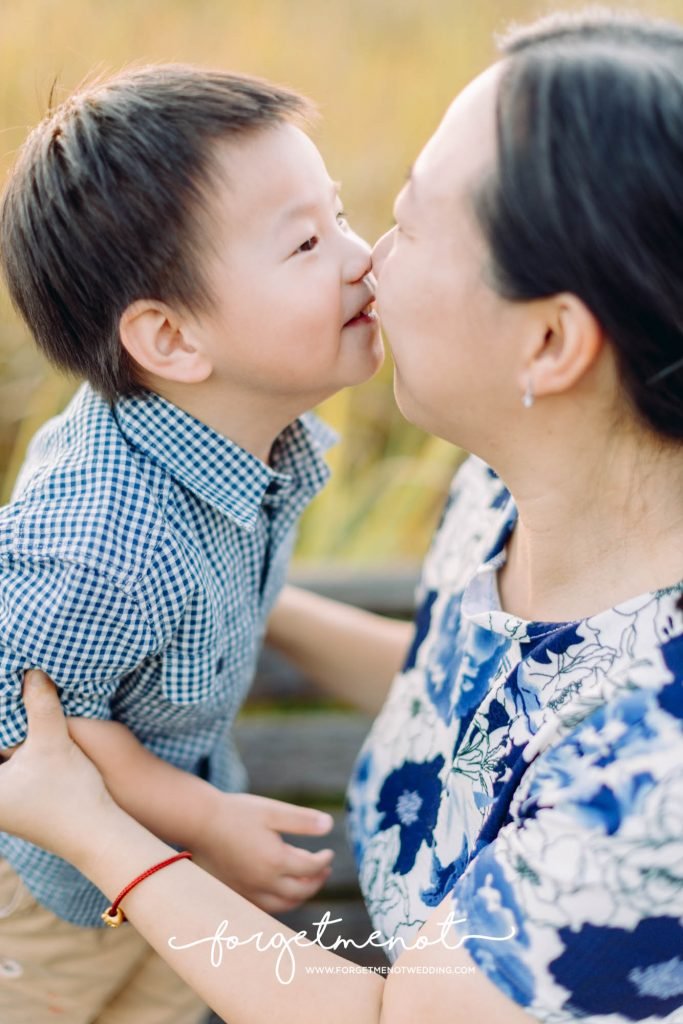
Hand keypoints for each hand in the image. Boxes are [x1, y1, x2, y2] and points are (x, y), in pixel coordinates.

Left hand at [0, 670, 120, 863]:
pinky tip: (30, 727)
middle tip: (15, 689)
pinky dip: (14, 747)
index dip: (3, 712)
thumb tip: (32, 669)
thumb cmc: (70, 796)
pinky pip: (7, 765)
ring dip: (11, 736)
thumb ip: (40, 703)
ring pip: (3, 756)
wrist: (97, 834)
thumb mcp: (54, 742)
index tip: (10, 686)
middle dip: (7, 722)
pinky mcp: (15, 801)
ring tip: (24, 704)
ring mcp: (1, 802)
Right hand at [193, 791, 334, 913]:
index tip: (329, 853)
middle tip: (324, 871)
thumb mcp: (273, 811)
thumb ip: (303, 820)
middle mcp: (263, 882)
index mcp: (276, 861)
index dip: (323, 861)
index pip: (310, 868)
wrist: (200, 822)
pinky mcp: (235, 893)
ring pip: (282, 905)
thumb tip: (330, 826)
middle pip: (300, 892)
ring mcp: (248, 891)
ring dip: (299, 896)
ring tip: (306, 883)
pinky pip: (263, 908)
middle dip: (316, 882)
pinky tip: (279, 890)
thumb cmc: (237, 813)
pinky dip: (278, 903)